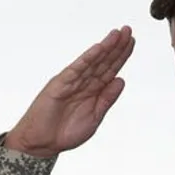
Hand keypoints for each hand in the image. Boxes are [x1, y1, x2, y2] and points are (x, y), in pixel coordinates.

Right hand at [4, 26, 133, 157]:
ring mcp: (71, 82)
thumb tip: (121, 81)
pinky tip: (98, 49)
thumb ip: (107, 99)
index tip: (132, 42)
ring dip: (105, 47)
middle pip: (103, 61)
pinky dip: (87, 59)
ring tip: (117, 34)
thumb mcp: (95, 117)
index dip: (121, 56)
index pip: (110, 69)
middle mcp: (83, 83)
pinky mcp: (59, 85)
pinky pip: (76, 70)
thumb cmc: (65, 132)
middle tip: (128, 30)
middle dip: (116, 46)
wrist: (42, 144)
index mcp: (93, 91)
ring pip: (92, 62)